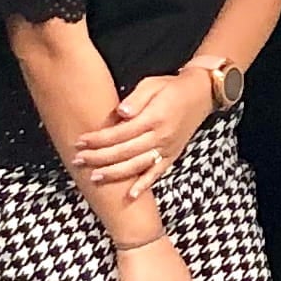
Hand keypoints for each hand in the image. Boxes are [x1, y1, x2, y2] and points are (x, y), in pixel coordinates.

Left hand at [72, 71, 202, 198]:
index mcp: (154, 118)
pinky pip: (156, 173)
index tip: (81, 141)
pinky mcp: (172, 156)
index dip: (99, 139)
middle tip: (78, 160)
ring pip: (137, 166)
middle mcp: (160, 136)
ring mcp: (167, 149)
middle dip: (99, 157)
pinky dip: (144, 186)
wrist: (201, 94)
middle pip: (124, 152)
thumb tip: (121, 112)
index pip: (120, 133)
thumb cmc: (171, 87)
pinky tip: (130, 195)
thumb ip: (137, 98)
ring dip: (114, 173)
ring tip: (94, 177)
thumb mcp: (152, 84)